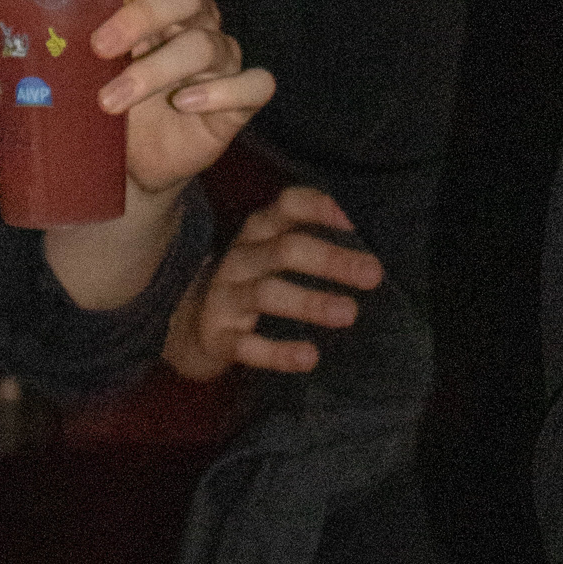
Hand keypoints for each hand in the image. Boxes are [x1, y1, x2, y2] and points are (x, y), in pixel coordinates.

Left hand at [0, 0, 274, 196]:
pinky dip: (222, 91)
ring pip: (207, 40)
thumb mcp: (57, 69)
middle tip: (100, 48)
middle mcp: (189, 15)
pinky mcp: (236, 97)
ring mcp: (216, 55)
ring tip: (111, 102)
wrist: (127, 169)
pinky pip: (252, 82)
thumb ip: (15, 46)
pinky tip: (187, 105)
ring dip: (158, 69)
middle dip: (143, 15)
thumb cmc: (96, 98)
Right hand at [164, 187, 383, 378]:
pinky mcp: (217, 336)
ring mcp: (224, 296)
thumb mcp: (272, 252)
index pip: (287, 206)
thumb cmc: (251, 280)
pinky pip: (246, 345)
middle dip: (330, 259)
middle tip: (373, 274)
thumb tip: (372, 245)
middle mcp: (240, 257)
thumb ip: (310, 239)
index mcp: (259, 230)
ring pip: (267, 294)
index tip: (356, 221)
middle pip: (285, 250)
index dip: (319, 209)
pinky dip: (278, 352)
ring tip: (349, 313)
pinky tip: (309, 357)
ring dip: (309, 302)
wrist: (189, 323)